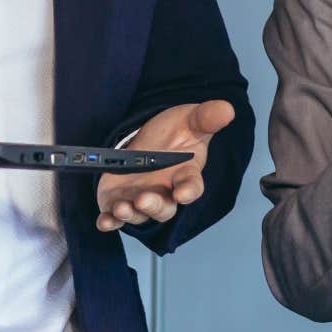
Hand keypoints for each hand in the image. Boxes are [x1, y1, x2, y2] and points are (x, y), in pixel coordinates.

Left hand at [95, 100, 235, 231]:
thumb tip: (227, 109)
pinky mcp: (119, 201)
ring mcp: (141, 199)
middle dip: (154, 206)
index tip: (183, 193)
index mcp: (184, 175)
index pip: (191, 187)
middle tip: (144, 199)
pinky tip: (104, 222)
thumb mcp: (189, 120)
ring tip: (122, 207)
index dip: (188, 191)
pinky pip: (115, 217)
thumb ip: (206, 117)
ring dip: (130, 214)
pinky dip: (109, 221)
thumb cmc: (174, 132)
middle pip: (164, 208)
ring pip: (139, 215)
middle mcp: (164, 192)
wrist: (147, 136)